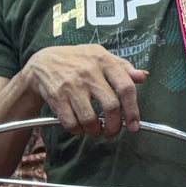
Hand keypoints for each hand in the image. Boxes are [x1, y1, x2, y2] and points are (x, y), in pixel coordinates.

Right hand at [24, 45, 146, 138]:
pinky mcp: (57, 97)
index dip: (133, 110)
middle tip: (112, 132)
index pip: (126, 88)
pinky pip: (72, 124)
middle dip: (114, 126)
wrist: (42, 62)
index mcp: (103, 60)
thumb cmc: (77, 60)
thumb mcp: (100, 55)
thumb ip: (123, 66)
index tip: (134, 125)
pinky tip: (80, 127)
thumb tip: (143, 76)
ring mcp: (72, 85)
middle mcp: (88, 72)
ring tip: (95, 129)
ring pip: (90, 120)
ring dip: (95, 131)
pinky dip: (78, 131)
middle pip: (111, 107)